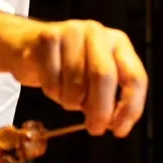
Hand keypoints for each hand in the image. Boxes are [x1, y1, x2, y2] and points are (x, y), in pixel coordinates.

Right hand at [12, 19, 147, 136]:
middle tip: (94, 128)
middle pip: (104, 76)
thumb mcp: (95, 78)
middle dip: (100, 109)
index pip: (134, 76)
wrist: (28, 44)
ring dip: (71, 101)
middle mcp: (98, 33)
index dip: (130, 107)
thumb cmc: (68, 66)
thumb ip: (110, 97)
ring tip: (68, 97)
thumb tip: (115, 124)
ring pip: (76, 82)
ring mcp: (72, 32)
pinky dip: (53, 92)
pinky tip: (52, 84)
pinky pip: (53, 80)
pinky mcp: (47, 38)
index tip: (120, 130)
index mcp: (118, 43)